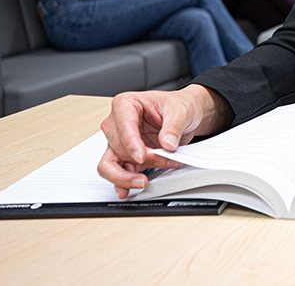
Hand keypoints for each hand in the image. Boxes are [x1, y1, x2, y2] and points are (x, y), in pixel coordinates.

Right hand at [98, 85, 232, 197]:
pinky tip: (127, 190)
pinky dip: (122, 182)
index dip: (131, 144)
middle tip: (163, 162)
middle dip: (141, 159)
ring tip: (142, 182)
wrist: (185, 114)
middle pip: (118, 148)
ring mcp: (120, 141)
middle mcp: (117, 123)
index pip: (123, 126)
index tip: (141, 157)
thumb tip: (167, 144)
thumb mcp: (180, 111)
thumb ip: (173, 127)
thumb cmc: (178, 106)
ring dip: (125, 176)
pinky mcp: (126, 156)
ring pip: (109, 164)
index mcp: (126, 104)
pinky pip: (116, 171)